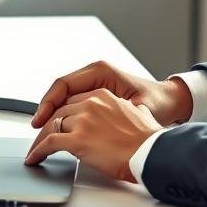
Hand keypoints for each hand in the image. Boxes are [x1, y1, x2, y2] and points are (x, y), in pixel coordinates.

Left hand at [24, 88, 161, 181]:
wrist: (151, 152)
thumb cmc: (148, 140)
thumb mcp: (137, 114)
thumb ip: (126, 112)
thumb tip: (132, 116)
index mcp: (104, 95)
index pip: (73, 101)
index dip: (62, 114)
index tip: (56, 122)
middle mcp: (91, 103)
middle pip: (59, 112)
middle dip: (48, 126)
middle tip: (41, 138)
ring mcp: (83, 120)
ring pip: (51, 126)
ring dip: (40, 140)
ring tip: (35, 151)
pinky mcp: (77, 139)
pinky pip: (49, 143)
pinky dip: (38, 151)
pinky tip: (34, 158)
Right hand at [30, 60, 192, 129]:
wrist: (169, 101)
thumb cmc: (156, 103)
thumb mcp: (135, 108)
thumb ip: (114, 114)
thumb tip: (90, 125)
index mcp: (101, 72)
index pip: (64, 84)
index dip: (48, 103)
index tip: (40, 121)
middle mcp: (95, 74)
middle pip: (60, 91)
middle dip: (46, 112)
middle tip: (37, 132)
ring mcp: (95, 84)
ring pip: (64, 98)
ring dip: (53, 115)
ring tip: (43, 134)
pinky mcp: (96, 94)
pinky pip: (72, 103)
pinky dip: (63, 116)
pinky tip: (59, 131)